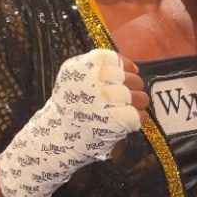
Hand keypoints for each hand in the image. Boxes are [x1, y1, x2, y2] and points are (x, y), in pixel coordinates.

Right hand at [0, 49, 147, 196]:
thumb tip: (132, 67)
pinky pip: (139, 115)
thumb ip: (98, 69)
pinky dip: (136, 120)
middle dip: (132, 90)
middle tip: (123, 100)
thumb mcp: (74, 78)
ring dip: (137, 105)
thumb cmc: (69, 108)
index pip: (116, 59)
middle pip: (134, 80)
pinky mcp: (117, 120)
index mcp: (86, 67)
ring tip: (124, 111)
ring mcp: (108, 100)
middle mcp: (98, 81)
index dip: (126, 68)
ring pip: (141, 97)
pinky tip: (124, 123)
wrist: (55, 137)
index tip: (124, 76)